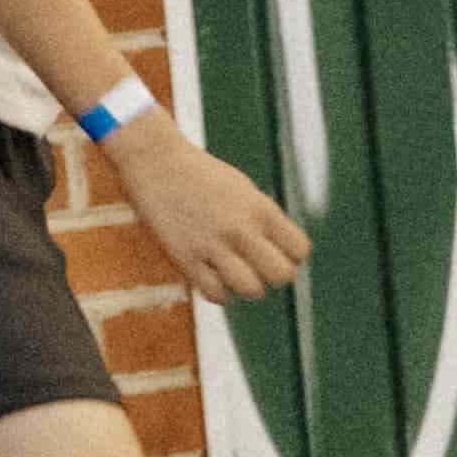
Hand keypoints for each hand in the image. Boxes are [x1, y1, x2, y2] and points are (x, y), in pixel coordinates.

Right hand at [121, 115, 311, 301]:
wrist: (156, 163)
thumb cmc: (203, 177)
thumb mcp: (244, 191)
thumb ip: (265, 221)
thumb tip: (285, 257)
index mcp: (261, 208)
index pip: (299, 250)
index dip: (292, 257)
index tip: (276, 251)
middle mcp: (241, 227)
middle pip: (282, 275)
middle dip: (274, 277)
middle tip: (258, 267)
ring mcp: (213, 244)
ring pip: (251, 289)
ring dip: (246, 288)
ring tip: (235, 275)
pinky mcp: (185, 257)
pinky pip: (215, 294)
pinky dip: (219, 293)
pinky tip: (213, 278)